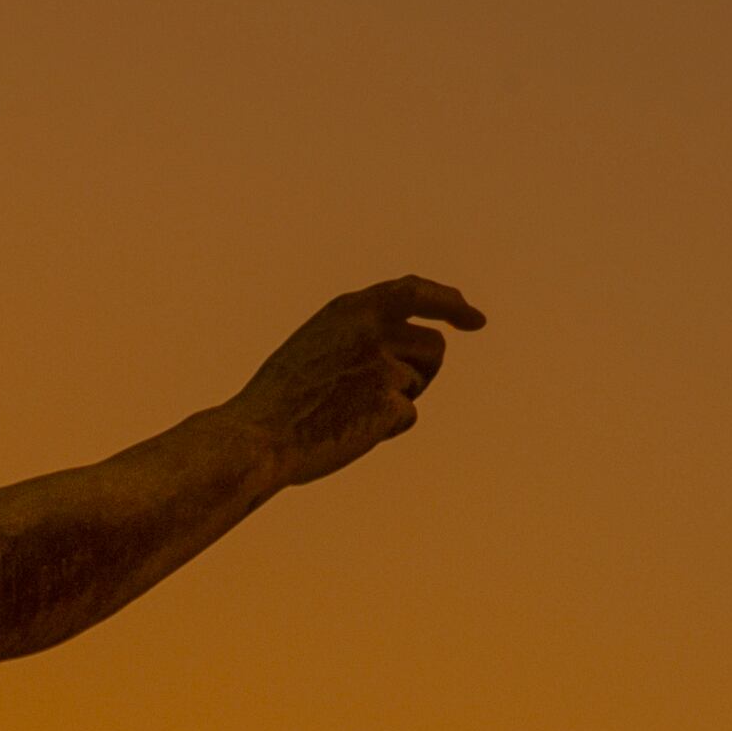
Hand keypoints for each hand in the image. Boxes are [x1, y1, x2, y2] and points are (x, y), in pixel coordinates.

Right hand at [235, 275, 486, 486]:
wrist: (257, 437)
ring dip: (397, 401)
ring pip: (420, 383)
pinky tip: (348, 432)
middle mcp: (374, 328)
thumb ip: (359, 335)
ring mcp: (384, 362)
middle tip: (386, 396)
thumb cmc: (277, 402)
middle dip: (422, 371)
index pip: (415, 293)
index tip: (473, 320)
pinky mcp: (390, 399)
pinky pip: (407, 415)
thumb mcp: (316, 347)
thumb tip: (404, 346)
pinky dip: (383, 429)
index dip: (449, 303)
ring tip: (349, 413)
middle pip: (433, 346)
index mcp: (352, 309)